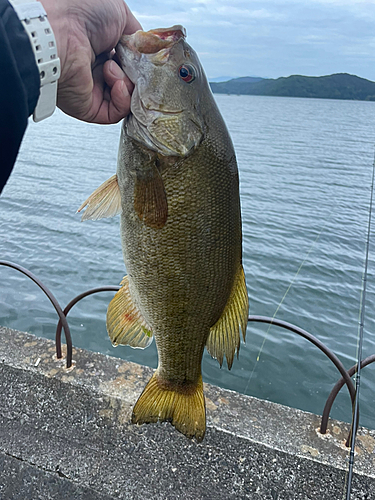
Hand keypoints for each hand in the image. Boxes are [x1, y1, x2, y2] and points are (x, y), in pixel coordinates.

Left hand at [39, 0, 141, 123]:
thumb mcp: (119, 13)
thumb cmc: (79, 13)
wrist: (58, 31)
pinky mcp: (89, 108)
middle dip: (137, 76)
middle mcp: (95, 70)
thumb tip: (147, 53)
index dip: (140, 64)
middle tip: (136, 66)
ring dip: (128, 84)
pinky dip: (123, 100)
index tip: (145, 59)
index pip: (129, 64)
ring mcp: (92, 90)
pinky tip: (117, 84)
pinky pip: (116, 113)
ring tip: (114, 68)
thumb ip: (137, 36)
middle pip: (130, 83)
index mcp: (101, 48)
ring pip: (126, 99)